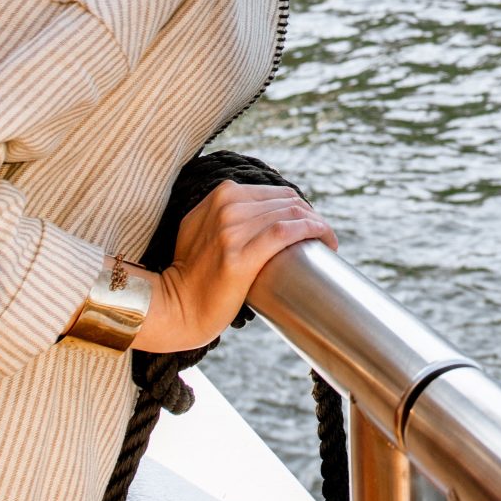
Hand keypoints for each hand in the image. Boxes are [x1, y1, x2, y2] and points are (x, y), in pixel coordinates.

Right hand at [130, 180, 335, 353]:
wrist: (174, 307)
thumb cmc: (193, 275)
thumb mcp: (202, 229)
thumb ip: (225, 214)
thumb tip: (262, 212)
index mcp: (221, 195)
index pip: (276, 192)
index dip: (301, 207)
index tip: (312, 226)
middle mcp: (226, 207)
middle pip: (288, 201)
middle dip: (313, 216)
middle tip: (324, 238)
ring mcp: (231, 230)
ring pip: (291, 213)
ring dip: (319, 225)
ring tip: (327, 242)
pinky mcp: (239, 255)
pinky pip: (285, 232)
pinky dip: (312, 230)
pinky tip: (326, 239)